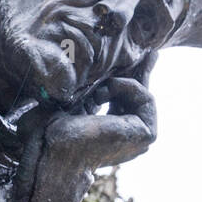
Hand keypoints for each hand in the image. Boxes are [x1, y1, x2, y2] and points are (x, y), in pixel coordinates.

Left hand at [8, 56, 157, 201]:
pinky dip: (124, 87)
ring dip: (118, 84)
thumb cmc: (50, 131)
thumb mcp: (70, 102)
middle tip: (151, 52)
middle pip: (139, 96)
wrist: (53, 150)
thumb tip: (85, 69)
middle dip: (142, 72)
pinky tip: (103, 94)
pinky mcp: (147, 134)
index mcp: (108, 131)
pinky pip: (145, 97)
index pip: (125, 99)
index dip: (131, 78)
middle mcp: (126, 136)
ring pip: (141, 94)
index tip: (144, 56)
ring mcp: (139, 138)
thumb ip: (85, 89)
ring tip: (96, 93)